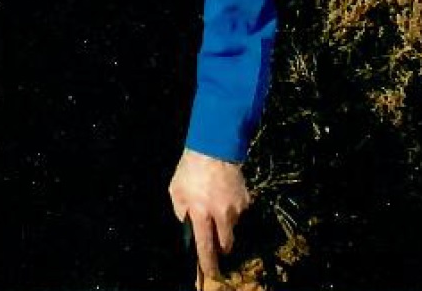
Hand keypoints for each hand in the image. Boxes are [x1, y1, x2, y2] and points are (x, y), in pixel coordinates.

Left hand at [169, 148, 250, 287]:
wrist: (214, 148)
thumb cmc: (190, 170)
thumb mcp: (176, 190)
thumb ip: (181, 212)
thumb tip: (188, 226)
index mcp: (201, 212)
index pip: (206, 246)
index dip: (208, 263)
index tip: (210, 273)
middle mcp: (221, 214)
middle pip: (225, 244)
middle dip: (221, 247)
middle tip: (215, 239)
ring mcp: (236, 208)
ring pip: (232, 227)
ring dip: (224, 223)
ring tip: (215, 203)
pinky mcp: (246, 200)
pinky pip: (238, 213)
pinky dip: (231, 210)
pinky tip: (223, 195)